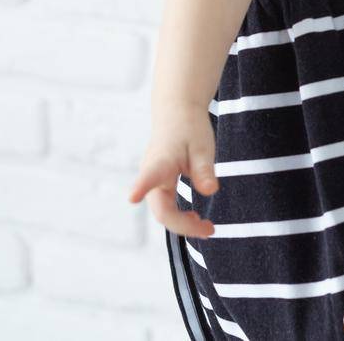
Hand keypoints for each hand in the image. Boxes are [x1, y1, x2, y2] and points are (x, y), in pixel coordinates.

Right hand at [126, 107, 219, 238]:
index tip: (132, 196)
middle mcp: (150, 174)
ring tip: (207, 227)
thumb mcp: (202, 146)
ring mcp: (151, 181)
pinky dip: (180, 215)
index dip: (141, 187)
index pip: (149, 176)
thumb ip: (204, 169)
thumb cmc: (189, 128)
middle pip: (162, 210)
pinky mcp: (157, 183)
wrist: (176, 112)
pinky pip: (165, 206)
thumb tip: (209, 191)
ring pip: (163, 211)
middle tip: (211, 230)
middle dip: (184, 225)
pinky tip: (196, 218)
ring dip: (183, 222)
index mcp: (160, 160)